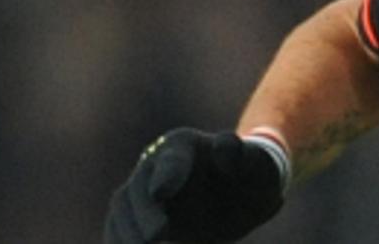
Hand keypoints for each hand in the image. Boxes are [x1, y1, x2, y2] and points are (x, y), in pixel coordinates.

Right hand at [104, 128, 284, 243]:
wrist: (242, 195)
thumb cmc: (254, 175)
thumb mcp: (260, 164)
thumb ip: (242, 154)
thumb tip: (222, 149)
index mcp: (185, 145)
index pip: (172, 158)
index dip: (167, 174)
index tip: (162, 193)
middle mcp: (158, 162)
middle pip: (140, 184)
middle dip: (145, 211)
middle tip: (157, 236)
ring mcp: (145, 188)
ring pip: (123, 205)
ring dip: (128, 229)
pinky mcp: (139, 214)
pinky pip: (118, 225)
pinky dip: (119, 238)